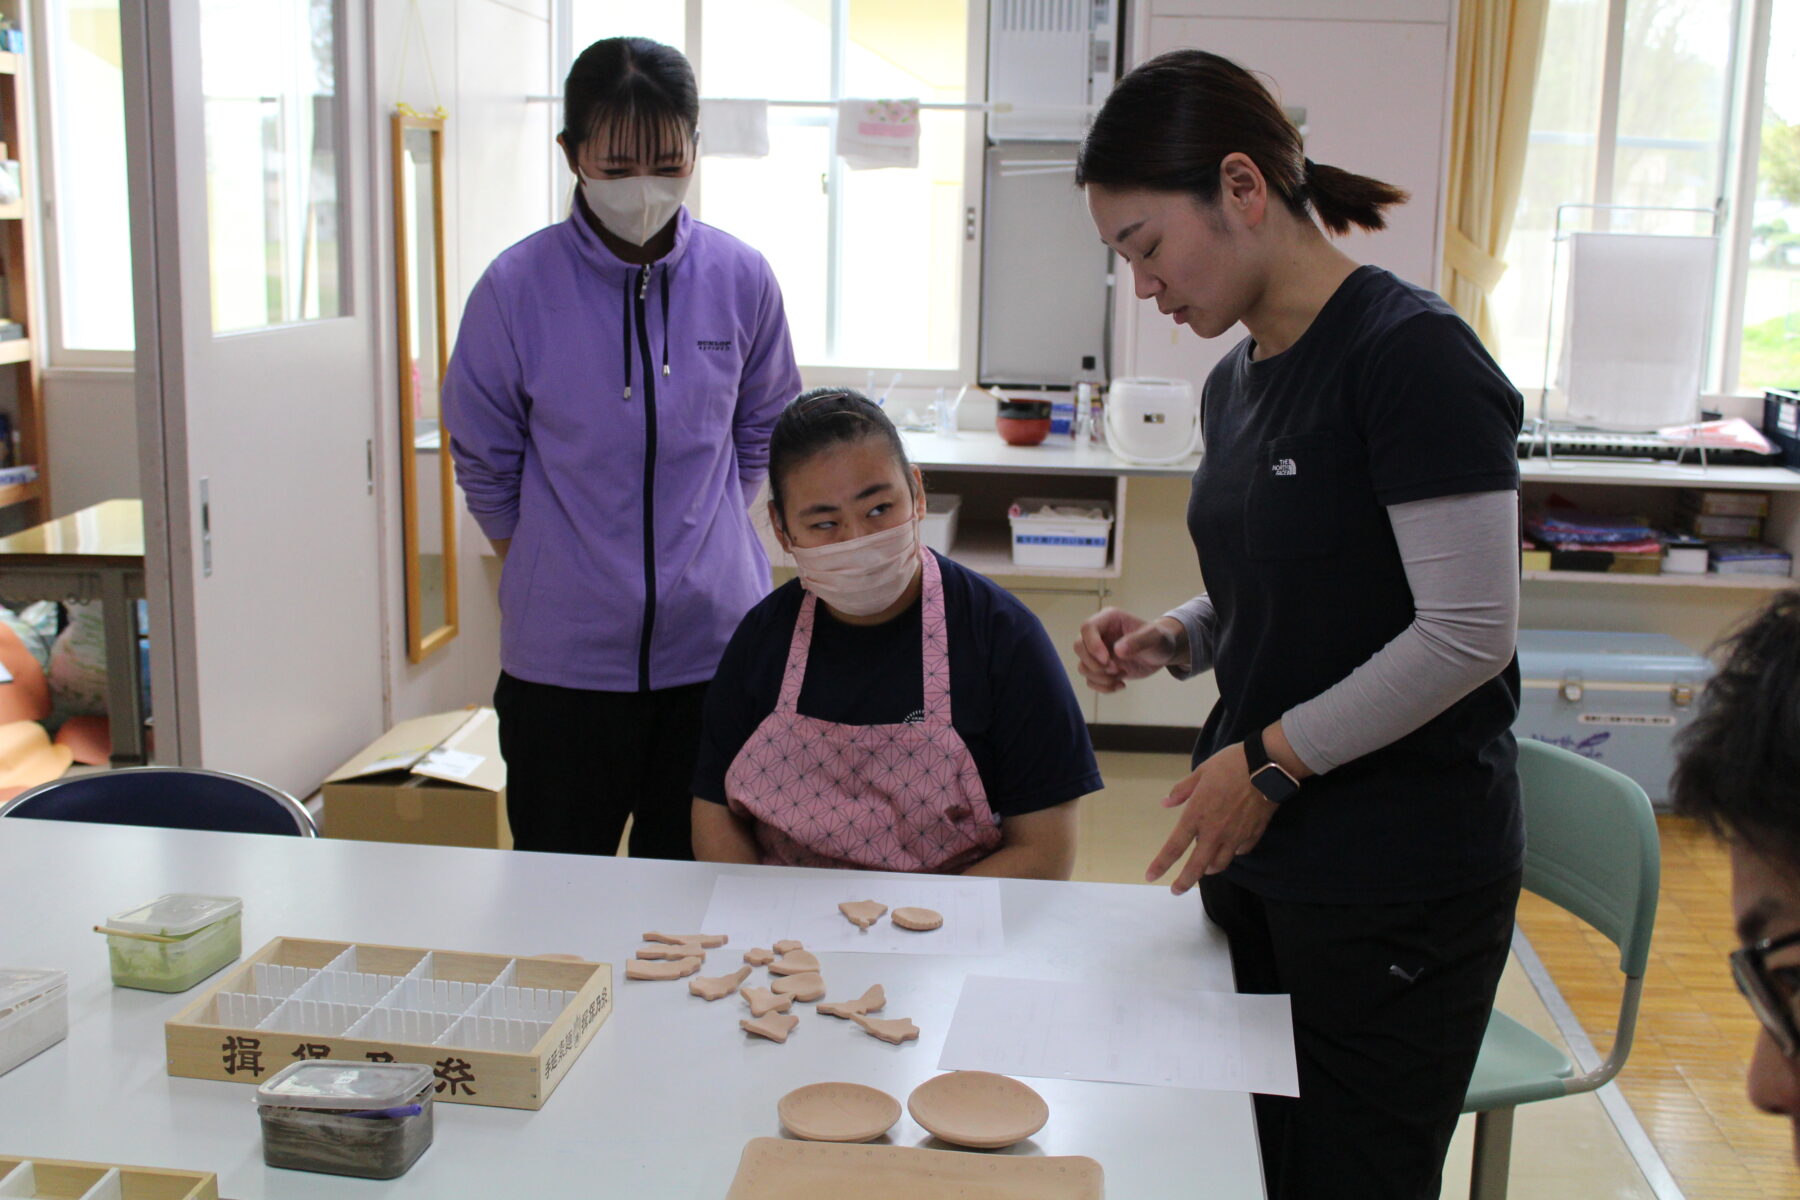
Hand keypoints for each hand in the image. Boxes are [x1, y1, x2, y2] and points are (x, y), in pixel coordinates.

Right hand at [1075, 608, 1185, 692]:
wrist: (1162, 652)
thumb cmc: (1160, 639)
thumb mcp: (1155, 637)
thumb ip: (1138, 641)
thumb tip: (1118, 650)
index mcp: (1109, 619)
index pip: (1087, 628)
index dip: (1092, 645)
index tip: (1107, 660)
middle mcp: (1100, 634)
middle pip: (1079, 647)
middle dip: (1095, 663)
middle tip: (1116, 669)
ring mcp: (1098, 651)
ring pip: (1083, 666)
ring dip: (1100, 677)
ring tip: (1121, 676)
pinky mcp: (1101, 667)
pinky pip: (1091, 680)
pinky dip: (1103, 687)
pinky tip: (1121, 685)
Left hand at [1147, 743, 1277, 893]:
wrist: (1267, 766)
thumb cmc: (1230, 765)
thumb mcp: (1201, 772)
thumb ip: (1182, 791)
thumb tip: (1165, 802)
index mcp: (1197, 815)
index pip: (1174, 847)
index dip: (1161, 864)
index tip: (1151, 876)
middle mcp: (1214, 831)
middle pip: (1197, 866)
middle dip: (1185, 882)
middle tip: (1176, 890)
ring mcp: (1235, 836)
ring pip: (1220, 863)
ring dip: (1209, 869)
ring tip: (1204, 870)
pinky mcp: (1253, 835)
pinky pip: (1240, 852)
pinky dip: (1233, 854)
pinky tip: (1231, 849)